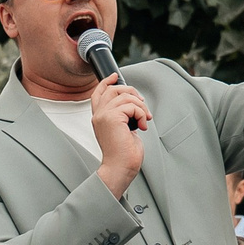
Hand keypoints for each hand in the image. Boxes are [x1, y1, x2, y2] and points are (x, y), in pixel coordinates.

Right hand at [90, 74, 149, 198]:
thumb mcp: (122, 130)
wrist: (120, 168)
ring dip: (141, 107)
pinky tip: (142, 126)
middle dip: (132, 92)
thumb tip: (134, 103)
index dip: (106, 82)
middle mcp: (98, 115)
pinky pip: (132, 106)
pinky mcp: (112, 118)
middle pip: (113, 89)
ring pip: (126, 97)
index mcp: (99, 118)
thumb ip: (122, 115)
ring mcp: (103, 116)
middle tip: (142, 106)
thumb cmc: (123, 154)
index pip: (98, 93)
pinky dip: (141, 114)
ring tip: (144, 120)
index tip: (116, 76)